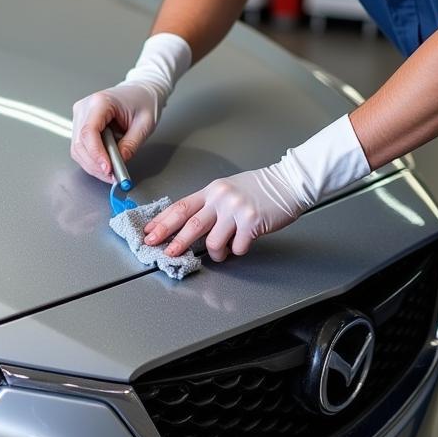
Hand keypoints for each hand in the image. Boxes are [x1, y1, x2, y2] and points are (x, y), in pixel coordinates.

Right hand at [71, 83, 158, 182]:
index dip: (96, 153)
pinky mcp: (81, 124)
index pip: (89, 132)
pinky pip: (81, 147)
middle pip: (79, 143)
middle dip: (95, 164)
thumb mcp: (144, 124)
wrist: (141, 91)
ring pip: (77, 148)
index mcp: (100, 102)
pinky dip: (91, 159)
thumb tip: (119, 163)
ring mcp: (80, 115)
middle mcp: (84, 107)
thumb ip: (130, 145)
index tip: (108, 169)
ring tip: (111, 173)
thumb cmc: (143, 101)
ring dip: (92, 165)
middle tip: (112, 177)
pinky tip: (105, 164)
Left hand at [143, 166, 308, 260]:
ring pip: (213, 242)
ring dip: (215, 253)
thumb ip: (210, 205)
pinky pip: (237, 247)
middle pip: (190, 224)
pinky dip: (237, 251)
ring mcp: (236, 210)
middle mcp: (221, 199)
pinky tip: (243, 242)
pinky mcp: (252, 222)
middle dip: (174, 241)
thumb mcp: (228, 190)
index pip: (180, 207)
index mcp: (211, 191)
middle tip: (165, 252)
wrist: (288, 183)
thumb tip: (189, 226)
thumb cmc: (259, 189)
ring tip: (222, 252)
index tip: (149, 232)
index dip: (162, 222)